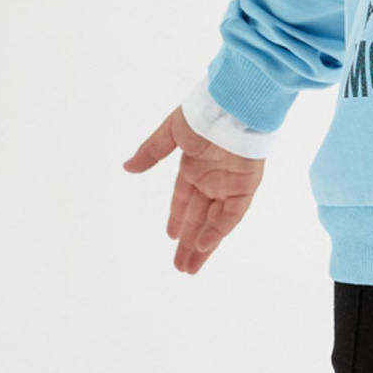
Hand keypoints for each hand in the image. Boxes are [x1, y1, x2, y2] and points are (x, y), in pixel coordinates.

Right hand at [123, 105, 266, 275]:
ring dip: (203, 245)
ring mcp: (229, 185)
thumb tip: (127, 167)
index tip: (170, 236)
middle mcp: (212, 180)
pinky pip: (231, 215)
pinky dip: (218, 230)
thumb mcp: (170, 133)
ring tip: (190, 267)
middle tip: (179, 266)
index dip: (177, 219)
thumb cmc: (203, 112)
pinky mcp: (245, 187)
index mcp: (194, 167)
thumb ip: (150, 152)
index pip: (184, 200)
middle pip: (199, 218)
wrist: (232, 104)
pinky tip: (204, 245)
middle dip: (188, 242)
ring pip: (215, 222)